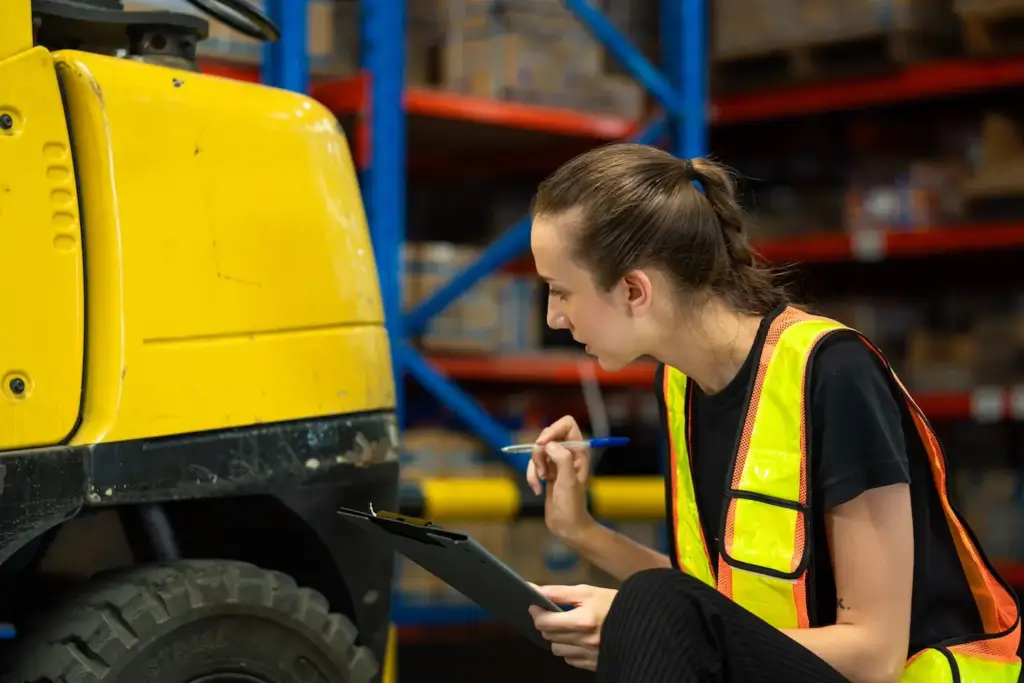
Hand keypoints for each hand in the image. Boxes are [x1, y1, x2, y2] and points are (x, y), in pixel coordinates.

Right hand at [525, 416, 592, 539]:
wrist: (568, 527)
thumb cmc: (572, 506)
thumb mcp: (568, 481)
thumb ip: (562, 459)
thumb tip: (549, 445)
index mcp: (579, 452)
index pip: (568, 425)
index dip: (553, 430)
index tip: (542, 444)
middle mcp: (569, 454)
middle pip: (548, 436)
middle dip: (540, 452)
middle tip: (544, 470)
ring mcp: (557, 463)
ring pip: (538, 451)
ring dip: (534, 466)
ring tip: (542, 481)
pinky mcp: (548, 473)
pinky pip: (534, 465)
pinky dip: (531, 476)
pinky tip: (538, 490)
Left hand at [529, 584, 616, 670]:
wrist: (644, 621)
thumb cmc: (615, 602)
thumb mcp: (588, 591)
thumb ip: (559, 592)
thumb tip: (533, 590)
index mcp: (582, 620)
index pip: (545, 622)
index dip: (536, 613)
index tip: (535, 605)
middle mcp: (585, 640)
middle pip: (549, 636)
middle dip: (546, 624)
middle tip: (551, 613)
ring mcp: (590, 654)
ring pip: (557, 650)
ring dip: (556, 638)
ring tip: (565, 627)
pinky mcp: (595, 664)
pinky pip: (571, 660)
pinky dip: (569, 650)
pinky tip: (577, 639)